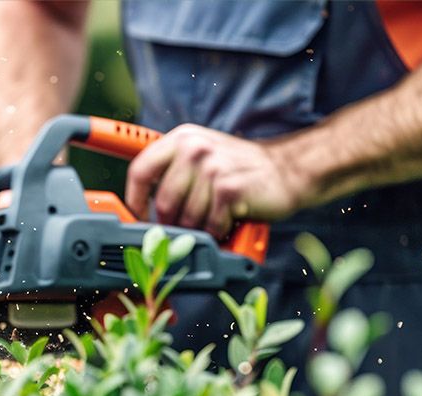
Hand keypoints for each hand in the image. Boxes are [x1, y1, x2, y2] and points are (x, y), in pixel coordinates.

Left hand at [125, 124, 306, 239]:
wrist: (287, 171)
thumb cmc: (241, 170)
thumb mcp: (203, 157)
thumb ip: (173, 172)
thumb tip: (141, 207)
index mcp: (182, 139)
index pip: (140, 170)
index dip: (134, 200)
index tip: (137, 217)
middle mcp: (194, 149)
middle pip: (163, 203)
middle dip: (172, 224)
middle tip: (186, 228)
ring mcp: (212, 168)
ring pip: (187, 218)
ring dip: (200, 228)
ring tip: (215, 219)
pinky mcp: (229, 189)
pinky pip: (210, 225)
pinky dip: (219, 231)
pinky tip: (230, 220)